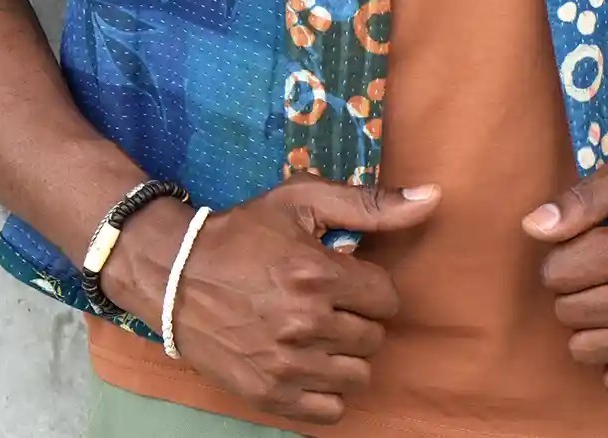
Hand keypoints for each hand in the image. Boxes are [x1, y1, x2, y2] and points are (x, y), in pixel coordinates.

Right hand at [103, 178, 440, 426]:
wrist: (173, 274)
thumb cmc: (241, 234)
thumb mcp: (301, 202)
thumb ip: (370, 204)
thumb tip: (433, 197)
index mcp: (316, 274)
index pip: (386, 299)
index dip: (368, 288)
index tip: (343, 281)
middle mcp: (304, 323)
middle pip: (372, 338)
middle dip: (356, 320)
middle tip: (325, 306)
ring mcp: (286, 364)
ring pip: (357, 376)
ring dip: (342, 355)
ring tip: (315, 334)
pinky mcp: (269, 394)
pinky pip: (331, 410)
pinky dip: (325, 391)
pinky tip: (307, 364)